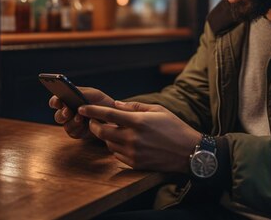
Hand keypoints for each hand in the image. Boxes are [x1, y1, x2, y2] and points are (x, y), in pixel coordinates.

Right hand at [48, 87, 114, 138]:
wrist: (114, 116)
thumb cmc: (102, 102)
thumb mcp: (94, 94)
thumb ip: (82, 92)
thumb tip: (73, 92)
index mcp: (68, 101)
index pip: (55, 101)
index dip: (54, 101)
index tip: (58, 101)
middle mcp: (67, 113)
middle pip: (58, 115)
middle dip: (62, 114)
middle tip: (68, 111)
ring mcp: (72, 124)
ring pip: (65, 125)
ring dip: (72, 121)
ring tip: (80, 118)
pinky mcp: (78, 133)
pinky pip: (73, 133)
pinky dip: (78, 128)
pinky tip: (84, 124)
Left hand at [78, 101, 201, 172]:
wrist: (189, 152)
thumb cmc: (175, 127)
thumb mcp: (158, 110)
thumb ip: (135, 107)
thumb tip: (116, 105)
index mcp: (138, 122)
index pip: (108, 115)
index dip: (92, 110)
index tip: (81, 107)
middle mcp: (133, 138)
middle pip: (102, 132)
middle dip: (94, 125)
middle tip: (93, 120)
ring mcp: (133, 153)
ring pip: (108, 144)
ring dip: (106, 136)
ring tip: (113, 130)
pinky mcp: (135, 164)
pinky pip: (117, 155)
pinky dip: (116, 147)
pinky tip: (124, 142)